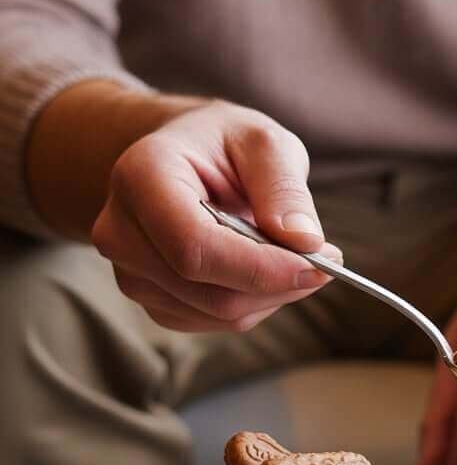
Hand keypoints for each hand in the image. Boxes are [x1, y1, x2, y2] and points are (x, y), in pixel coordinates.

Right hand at [92, 101, 339, 331]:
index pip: (196, 247)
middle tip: (328, 259)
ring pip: (217, 312)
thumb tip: (305, 241)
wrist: (186, 157)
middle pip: (208, 290)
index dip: (262, 267)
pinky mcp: (149, 298)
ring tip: (291, 253)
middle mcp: (121, 230)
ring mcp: (129, 271)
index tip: (321, 265)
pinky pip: (212, 321)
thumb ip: (284, 188)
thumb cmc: (226, 145)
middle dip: (279, 283)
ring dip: (271, 294)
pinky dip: (253, 303)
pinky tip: (262, 268)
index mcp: (141, 177)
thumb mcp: (265, 143)